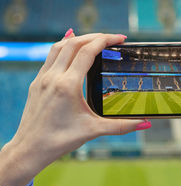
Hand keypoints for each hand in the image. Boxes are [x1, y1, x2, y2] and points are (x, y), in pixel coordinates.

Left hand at [0, 31, 147, 185]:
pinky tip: (71, 46)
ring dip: (79, 39)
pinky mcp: (37, 83)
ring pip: (59, 46)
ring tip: (95, 39)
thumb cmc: (59, 140)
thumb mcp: (94, 131)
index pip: (87, 52)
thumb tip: (145, 124)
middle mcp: (53, 77)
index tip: (121, 39)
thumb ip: (122, 126)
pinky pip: (50, 56)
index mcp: (67, 85)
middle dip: (95, 36)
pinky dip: (64, 47)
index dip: (105, 40)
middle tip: (113, 38)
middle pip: (74, 43)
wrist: (29, 149)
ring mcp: (42, 78)